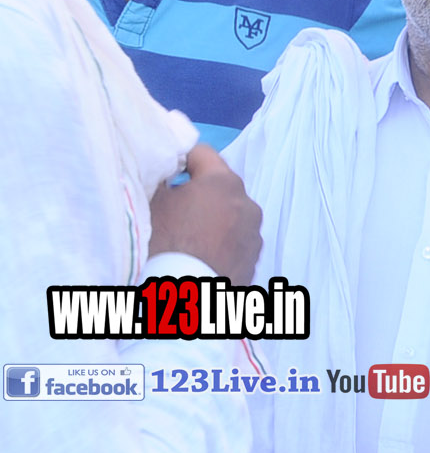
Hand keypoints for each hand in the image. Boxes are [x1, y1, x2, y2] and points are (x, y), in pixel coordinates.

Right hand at [147, 144, 260, 284]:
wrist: (184, 299)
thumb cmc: (164, 244)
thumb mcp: (151, 204)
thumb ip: (161, 180)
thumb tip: (168, 173)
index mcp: (224, 182)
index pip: (201, 153)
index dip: (179, 157)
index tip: (164, 170)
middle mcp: (248, 203)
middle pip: (219, 186)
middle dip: (197, 191)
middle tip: (171, 206)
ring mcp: (255, 234)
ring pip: (230, 214)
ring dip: (211, 217)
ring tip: (186, 235)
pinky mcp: (255, 259)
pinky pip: (235, 240)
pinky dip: (220, 241)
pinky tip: (200, 254)